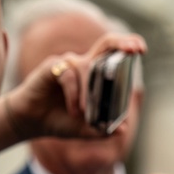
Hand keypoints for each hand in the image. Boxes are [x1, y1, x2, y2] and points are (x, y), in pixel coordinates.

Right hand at [2, 33, 147, 140]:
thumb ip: (104, 130)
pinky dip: (74, 95)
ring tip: (84, 114)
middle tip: (134, 50)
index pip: (113, 54)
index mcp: (94, 74)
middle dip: (123, 44)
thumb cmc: (60, 121)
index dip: (127, 47)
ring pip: (88, 69)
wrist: (32, 123)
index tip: (141, 49)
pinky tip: (73, 111)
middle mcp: (82, 64)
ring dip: (89, 94)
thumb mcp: (86, 129)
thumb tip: (124, 129)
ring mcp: (68, 63)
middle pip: (106, 44)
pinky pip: (70, 76)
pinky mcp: (52, 67)